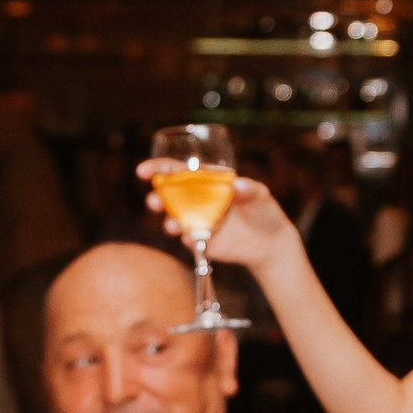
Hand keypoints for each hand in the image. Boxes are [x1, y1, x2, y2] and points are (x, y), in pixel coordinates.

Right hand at [137, 160, 297, 268]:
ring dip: (168, 221)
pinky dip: (188, 239)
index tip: (143, 171)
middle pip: (167, 195)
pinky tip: (193, 240)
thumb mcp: (261, 196)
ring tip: (173, 225)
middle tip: (154, 202)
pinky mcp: (201, 241)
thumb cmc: (264, 211)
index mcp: (205, 180)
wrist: (270, 243)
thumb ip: (250, 190)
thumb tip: (238, 185)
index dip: (157, 168)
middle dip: (156, 198)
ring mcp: (196, 221)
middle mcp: (195, 199)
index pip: (176, 170)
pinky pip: (188, 240)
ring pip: (172, 219)